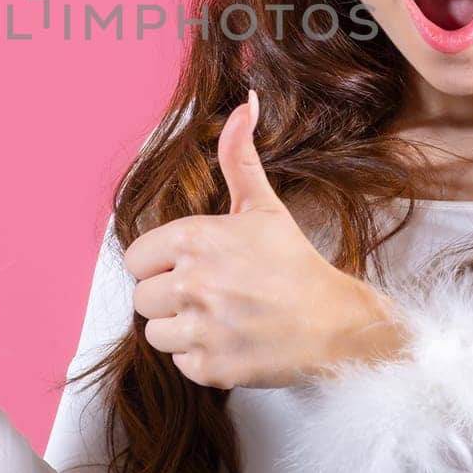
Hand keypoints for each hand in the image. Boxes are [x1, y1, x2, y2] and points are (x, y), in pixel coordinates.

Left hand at [125, 90, 402, 389]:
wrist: (337, 323)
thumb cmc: (294, 263)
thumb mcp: (263, 206)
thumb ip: (239, 156)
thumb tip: (243, 104)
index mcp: (193, 240)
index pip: (135, 259)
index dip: (161, 264)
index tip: (193, 267)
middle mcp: (191, 283)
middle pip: (142, 298)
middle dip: (170, 298)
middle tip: (211, 294)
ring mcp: (199, 329)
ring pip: (156, 334)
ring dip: (182, 330)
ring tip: (221, 318)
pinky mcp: (209, 368)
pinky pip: (179, 363)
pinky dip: (201, 357)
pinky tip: (231, 340)